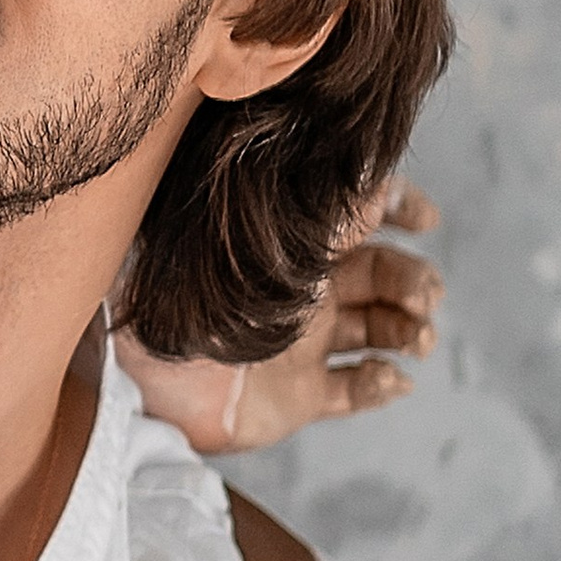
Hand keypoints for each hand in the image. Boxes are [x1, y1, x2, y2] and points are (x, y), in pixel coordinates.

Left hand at [127, 179, 443, 457]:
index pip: (357, 213)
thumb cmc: (171, 284)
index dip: (400, 208)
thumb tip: (362, 164)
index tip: (426, 218)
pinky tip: (390, 377)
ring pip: (382, 329)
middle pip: (383, 273)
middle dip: (414, 280)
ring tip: (414, 338)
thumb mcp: (236, 229)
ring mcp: (302, 341)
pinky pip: (355, 389)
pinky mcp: (296, 395)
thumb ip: (298, 198)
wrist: (134, 367)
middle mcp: (302, 287)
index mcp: (287, 240)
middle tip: (422, 296)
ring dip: (410, 330)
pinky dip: (383, 384)